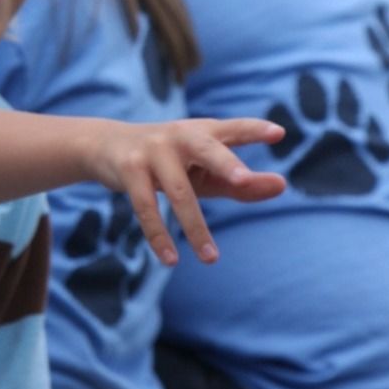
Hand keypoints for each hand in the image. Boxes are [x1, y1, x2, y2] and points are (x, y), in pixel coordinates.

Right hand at [90, 116, 285, 268]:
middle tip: (242, 180)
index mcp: (204, 132)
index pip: (234, 129)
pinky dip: (159, 236)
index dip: (254, 130)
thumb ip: (241, 182)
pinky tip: (171, 259)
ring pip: (179, 192)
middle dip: (224, 164)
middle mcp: (181, 136)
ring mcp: (153, 151)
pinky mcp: (130, 170)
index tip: (279, 133)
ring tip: (211, 259)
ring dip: (195, 228)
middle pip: (207, 149)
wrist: (106, 145)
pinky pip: (146, 207)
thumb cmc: (171, 161)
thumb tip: (282, 186)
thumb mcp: (205, 170)